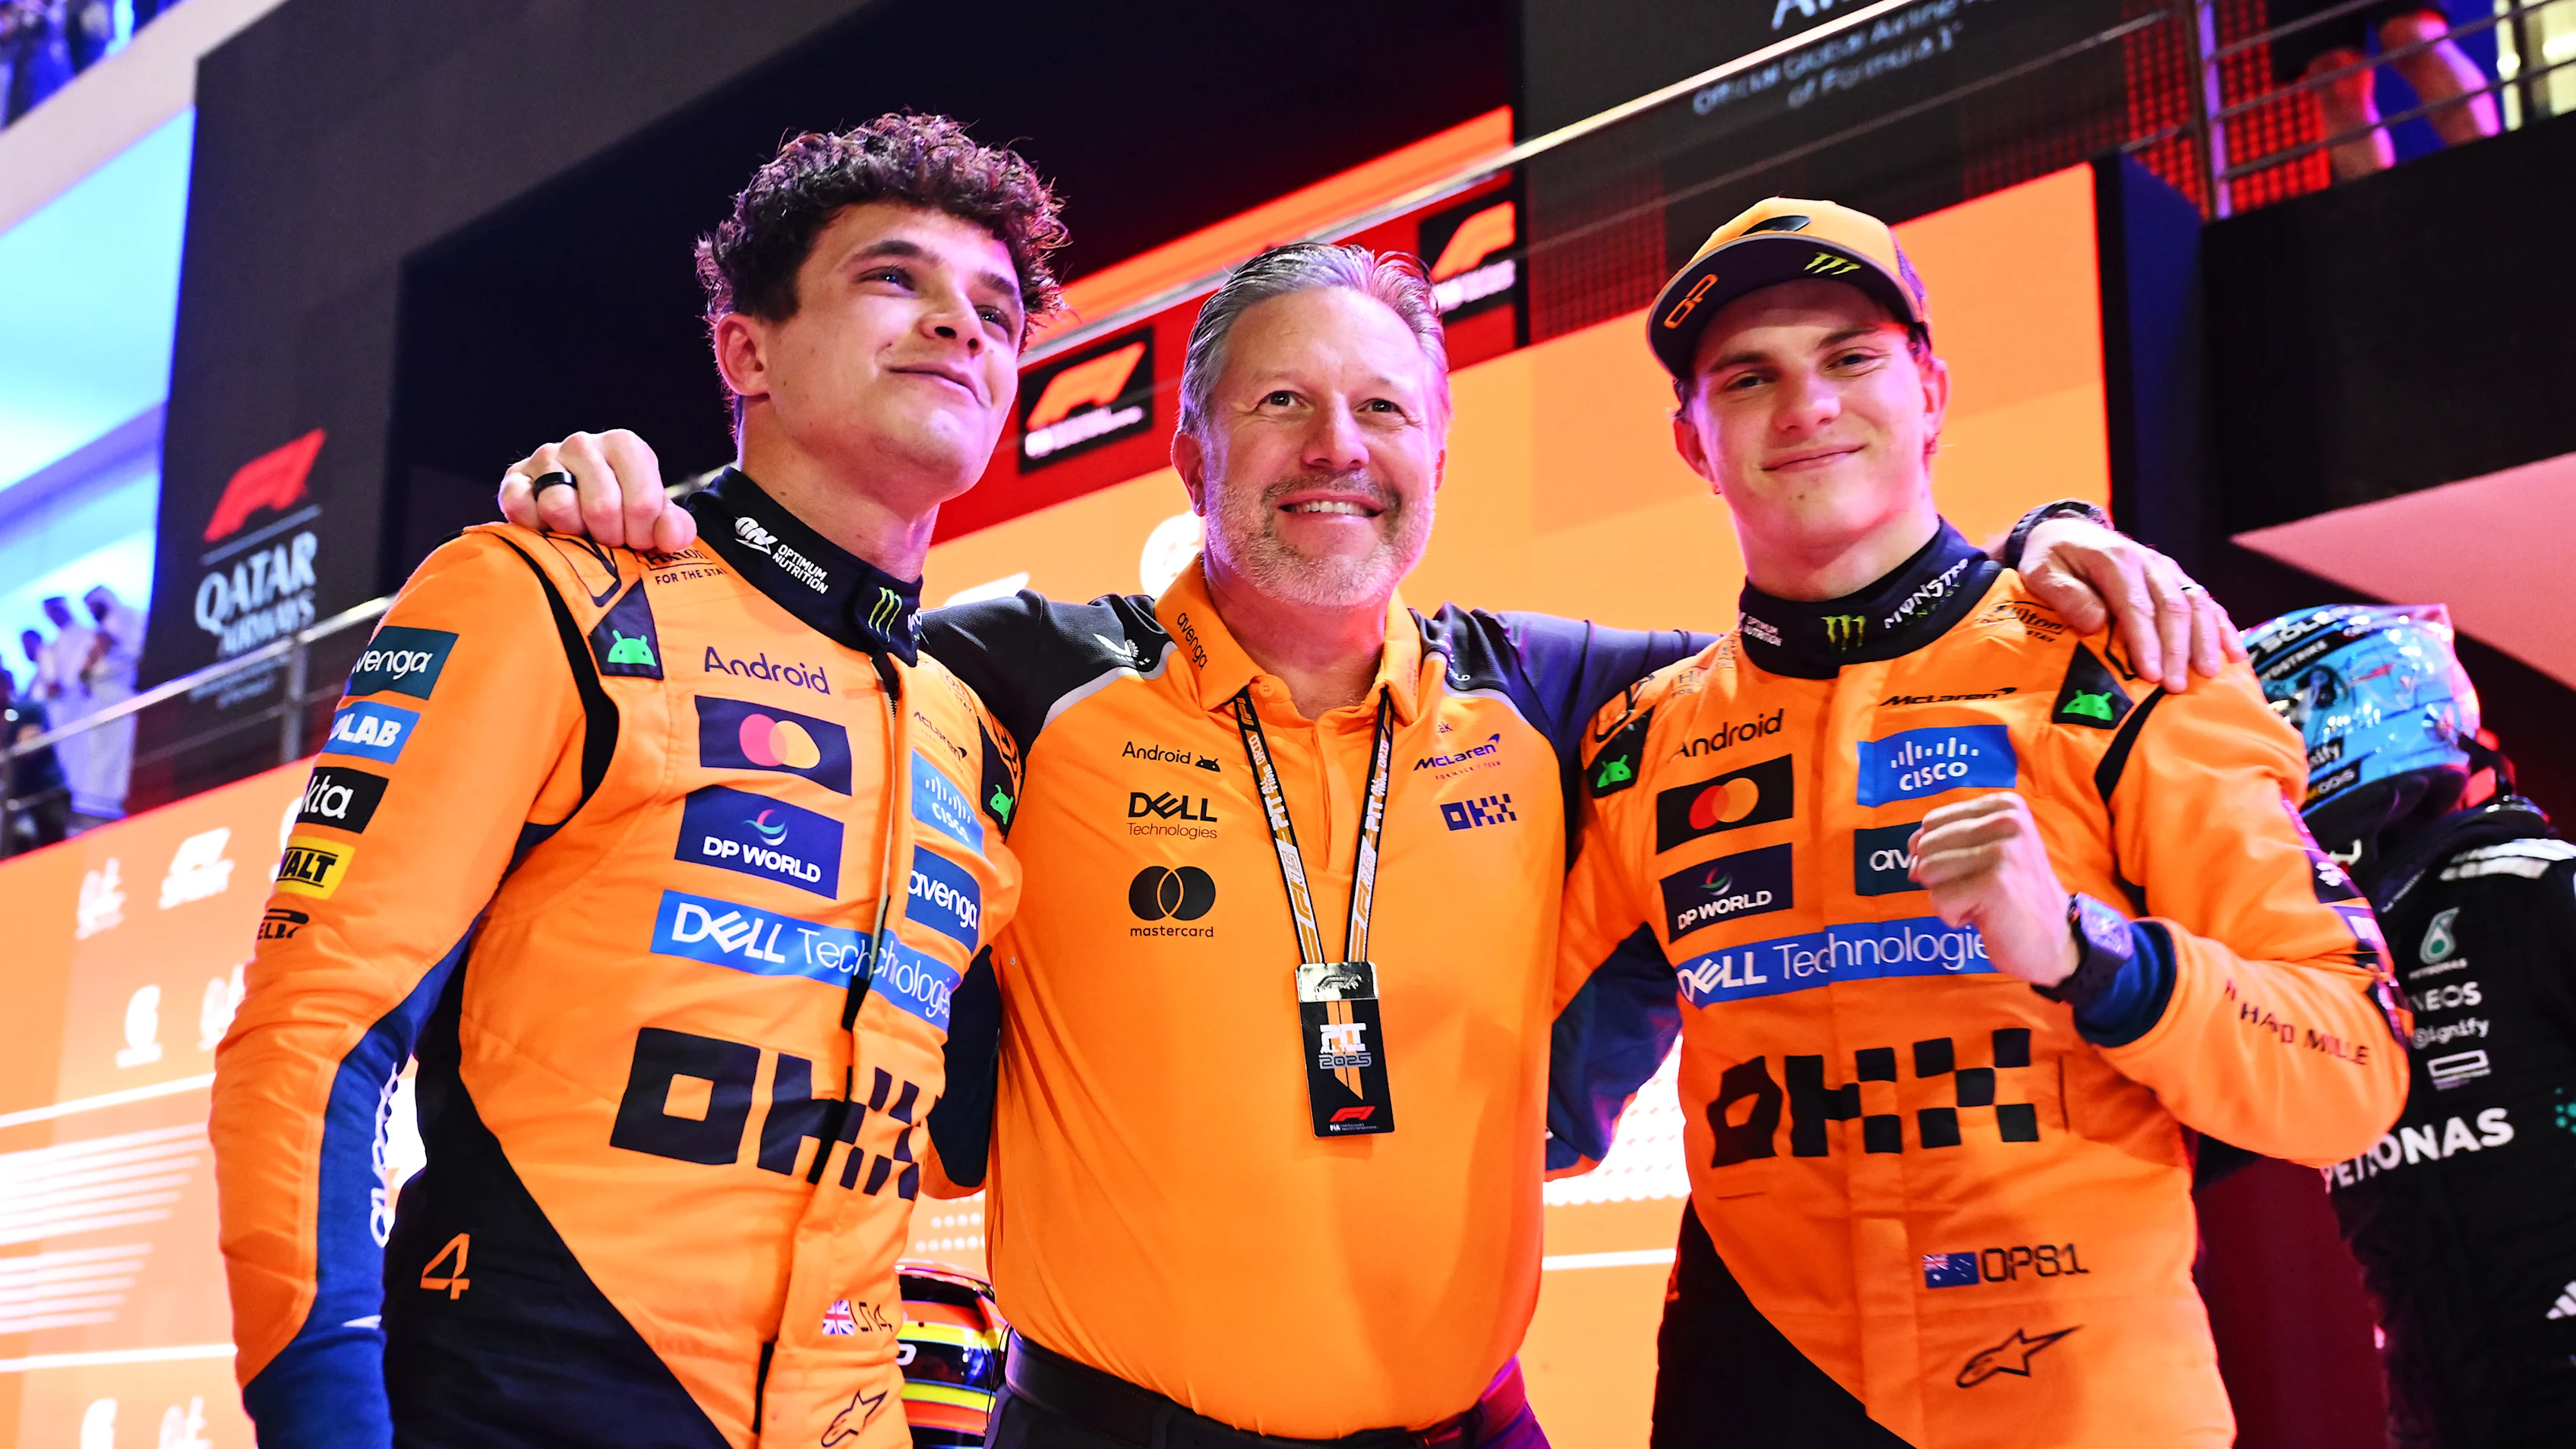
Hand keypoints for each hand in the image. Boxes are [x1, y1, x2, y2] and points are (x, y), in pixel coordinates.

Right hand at [497, 429, 694, 551]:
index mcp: (624, 445)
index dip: (643, 535)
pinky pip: (520, 507)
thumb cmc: (624, 509)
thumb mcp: (655, 516)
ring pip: (559, 507)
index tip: (638, 540)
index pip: (643, 503)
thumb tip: (672, 536)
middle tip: (609, 540)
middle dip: (609, 538)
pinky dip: (535, 527)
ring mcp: (545, 457)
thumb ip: (673, 527)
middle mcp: (582, 443)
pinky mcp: (514, 478)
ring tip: (581, 531)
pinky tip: (549, 527)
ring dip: (573, 534)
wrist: (578, 505)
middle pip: (602, 509)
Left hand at [1909, 793, 2076, 989]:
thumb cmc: (2011, 897)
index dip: (1939, 855)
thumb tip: (1910, 850)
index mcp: (2005, 806)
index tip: (1976, 871)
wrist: (2053, 942)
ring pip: (1928, 871)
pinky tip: (1987, 917)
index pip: (1931, 823)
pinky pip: (1939, 899)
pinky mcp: (1995, 884)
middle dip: (1941, 878)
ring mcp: (2003, 851)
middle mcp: (2007, 821)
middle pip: (1926, 846)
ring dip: (1948, 897)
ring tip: (1983, 902)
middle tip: (1980, 891)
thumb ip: (1944, 841)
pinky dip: (1953, 916)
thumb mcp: (1983, 854)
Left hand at [2017, 516, 2241, 692]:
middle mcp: (2147, 562)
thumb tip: (2096, 623)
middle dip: (2177, 650)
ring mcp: (2166, 569)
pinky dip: (2222, 627)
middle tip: (2177, 687)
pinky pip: (2205, 602)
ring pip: (2195, 604)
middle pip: (2172, 608)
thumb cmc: (2051, 559)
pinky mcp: (2176, 578)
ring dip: (2205, 640)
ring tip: (2209, 674)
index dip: (2147, 642)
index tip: (2152, 675)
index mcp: (2115, 561)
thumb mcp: (2041, 572)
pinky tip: (2233, 654)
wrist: (2065, 531)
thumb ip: (2065, 595)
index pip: (2137, 606)